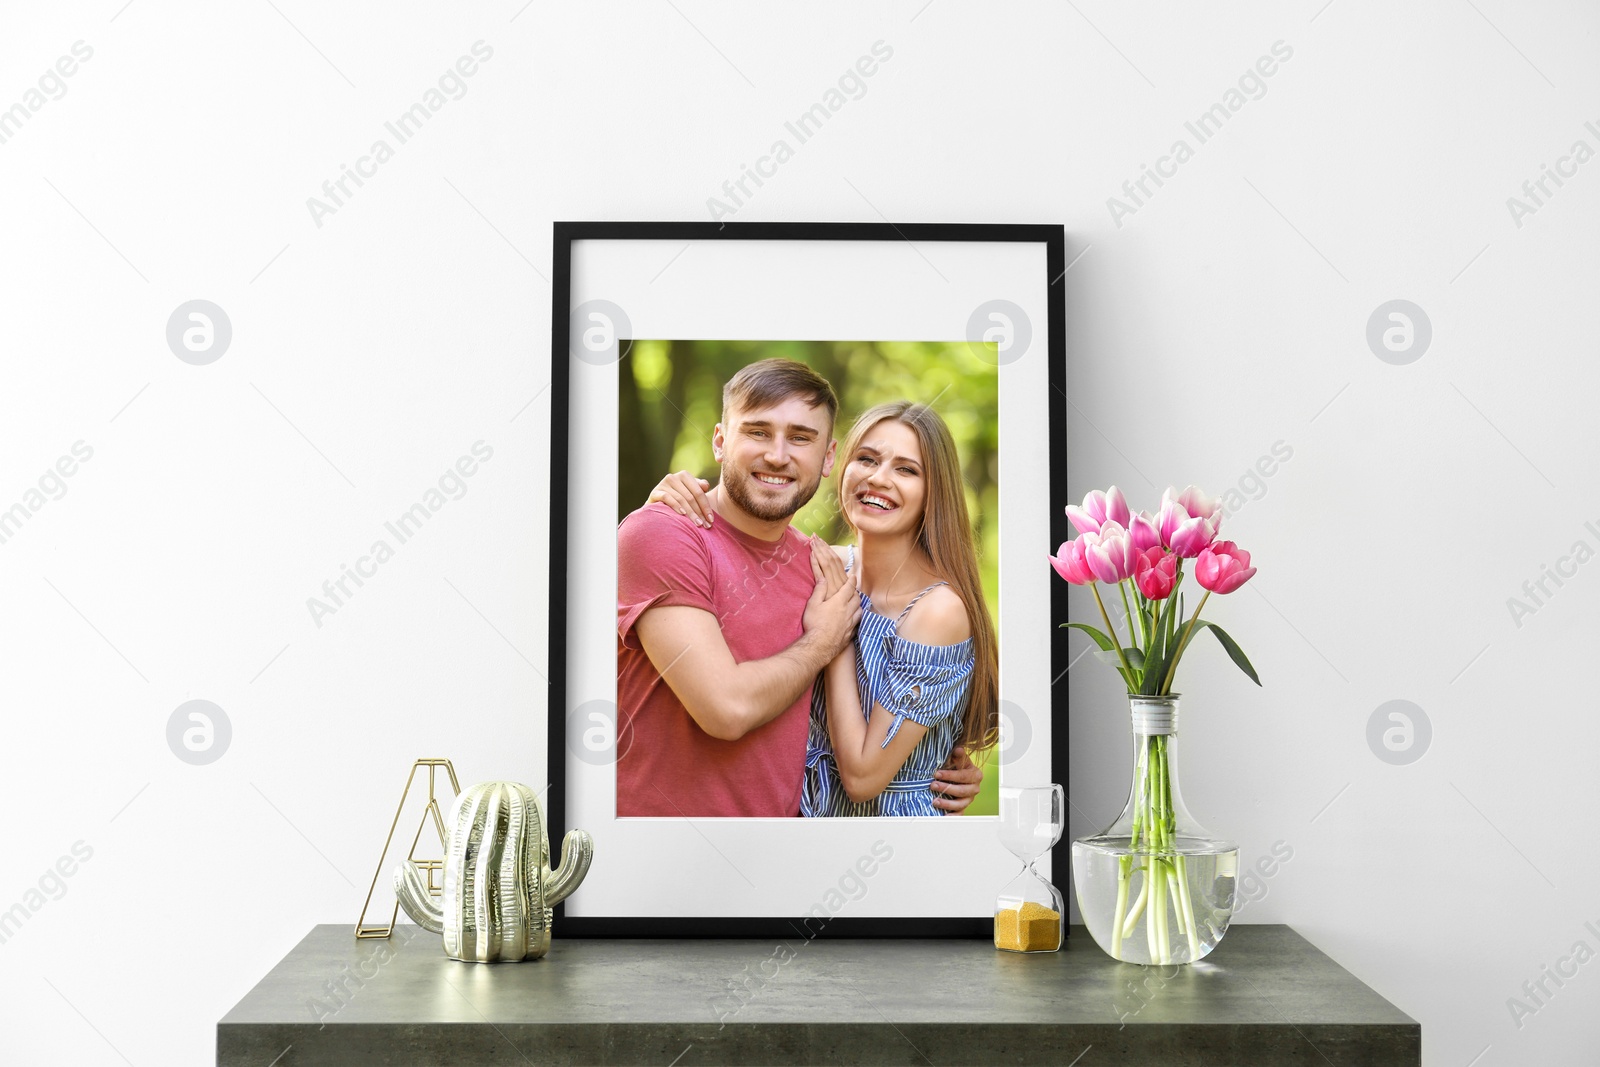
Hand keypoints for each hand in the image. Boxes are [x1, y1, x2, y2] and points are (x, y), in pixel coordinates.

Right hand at [647, 471, 712, 526]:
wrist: (656, 505)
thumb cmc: (677, 499)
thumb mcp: (690, 493)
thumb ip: (699, 489)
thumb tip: (706, 486)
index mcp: (684, 475)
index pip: (699, 492)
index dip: (706, 506)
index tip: (711, 520)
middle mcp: (673, 477)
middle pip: (690, 497)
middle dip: (699, 512)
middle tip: (706, 525)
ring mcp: (663, 484)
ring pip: (681, 499)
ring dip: (690, 513)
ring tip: (697, 524)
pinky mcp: (655, 492)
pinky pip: (667, 498)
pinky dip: (676, 506)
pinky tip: (682, 514)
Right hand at [802, 536, 858, 660]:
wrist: (819, 645)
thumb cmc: (814, 623)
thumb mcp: (813, 604)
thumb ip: (819, 590)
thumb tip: (823, 578)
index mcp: (839, 602)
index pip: (849, 588)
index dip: (851, 581)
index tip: (853, 577)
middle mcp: (848, 611)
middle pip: (857, 599)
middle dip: (856, 594)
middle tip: (853, 591)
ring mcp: (850, 624)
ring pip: (860, 612)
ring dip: (858, 607)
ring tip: (855, 605)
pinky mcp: (850, 634)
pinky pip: (857, 624)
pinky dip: (856, 620)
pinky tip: (853, 621)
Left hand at [932, 745, 982, 813]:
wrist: (958, 774)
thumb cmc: (957, 766)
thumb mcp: (957, 759)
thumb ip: (958, 756)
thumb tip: (958, 749)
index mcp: (975, 775)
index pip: (963, 776)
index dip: (950, 775)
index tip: (937, 774)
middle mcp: (974, 788)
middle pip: (962, 791)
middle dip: (946, 789)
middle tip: (932, 785)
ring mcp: (969, 799)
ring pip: (960, 804)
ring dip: (947, 804)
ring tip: (934, 801)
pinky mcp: (963, 807)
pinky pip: (959, 814)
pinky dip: (952, 816)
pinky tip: (943, 816)